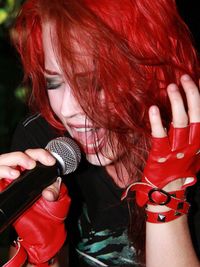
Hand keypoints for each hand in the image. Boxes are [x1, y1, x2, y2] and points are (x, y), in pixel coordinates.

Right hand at [0, 149, 70, 264]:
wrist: (45, 232)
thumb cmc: (52, 213)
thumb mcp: (59, 197)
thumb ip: (56, 188)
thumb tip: (47, 190)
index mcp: (35, 173)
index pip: (33, 155)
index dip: (40, 154)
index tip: (49, 161)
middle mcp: (21, 175)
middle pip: (15, 156)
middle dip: (22, 156)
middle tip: (32, 164)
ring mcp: (10, 183)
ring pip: (2, 163)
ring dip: (10, 162)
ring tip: (18, 171)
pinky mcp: (3, 191)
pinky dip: (2, 172)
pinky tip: (12, 175)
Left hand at [148, 74, 199, 189]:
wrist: (168, 190)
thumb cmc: (178, 167)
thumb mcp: (192, 150)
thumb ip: (192, 133)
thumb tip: (188, 111)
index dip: (199, 97)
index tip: (195, 80)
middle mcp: (193, 143)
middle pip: (196, 114)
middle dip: (192, 94)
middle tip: (183, 78)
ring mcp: (177, 148)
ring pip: (181, 121)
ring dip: (177, 102)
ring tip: (171, 87)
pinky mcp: (161, 153)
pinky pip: (160, 134)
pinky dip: (157, 121)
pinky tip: (153, 108)